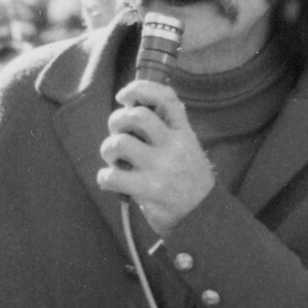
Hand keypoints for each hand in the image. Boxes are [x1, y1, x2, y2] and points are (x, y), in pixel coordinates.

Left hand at [97, 78, 214, 234]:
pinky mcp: (148, 190)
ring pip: (120, 143)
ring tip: (113, 160)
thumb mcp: (188, 148)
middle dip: (116, 120)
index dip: (140, 89)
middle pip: (136, 116)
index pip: (166, 97)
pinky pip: (112, 175)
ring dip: (108, 149)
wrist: (203, 218)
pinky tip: (111, 180)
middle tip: (116, 133)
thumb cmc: (189, 181)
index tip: (124, 96)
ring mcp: (160, 168)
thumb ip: (168, 129)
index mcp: (183, 133)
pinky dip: (104, 177)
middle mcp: (173, 146)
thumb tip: (133, 110)